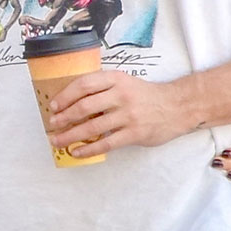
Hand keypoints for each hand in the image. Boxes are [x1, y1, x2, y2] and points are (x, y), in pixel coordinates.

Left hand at [46, 70, 187, 155]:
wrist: (177, 106)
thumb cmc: (145, 95)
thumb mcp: (125, 82)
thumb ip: (103, 88)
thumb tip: (72, 102)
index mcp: (116, 79)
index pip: (84, 84)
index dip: (65, 95)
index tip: (54, 105)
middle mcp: (121, 95)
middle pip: (84, 106)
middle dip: (64, 117)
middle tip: (53, 124)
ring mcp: (128, 115)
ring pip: (92, 127)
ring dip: (70, 135)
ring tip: (58, 140)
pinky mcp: (134, 133)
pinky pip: (106, 143)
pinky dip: (88, 149)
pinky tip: (77, 151)